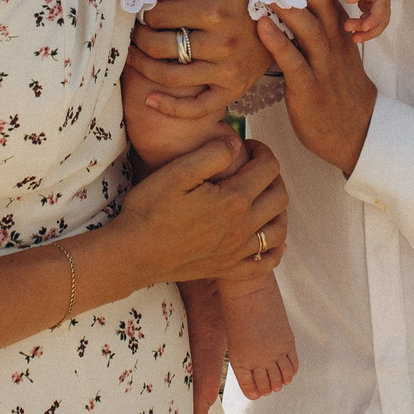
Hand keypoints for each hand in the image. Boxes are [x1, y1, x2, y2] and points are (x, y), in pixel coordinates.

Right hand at [111, 134, 288, 286]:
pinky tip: (266, 239)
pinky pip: (264, 264)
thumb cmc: (149, 210)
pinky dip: (273, 251)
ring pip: (279, 231)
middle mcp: (242, 228)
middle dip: (273, 176)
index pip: (268, 169)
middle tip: (254, 167)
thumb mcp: (177, 172)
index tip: (248, 146)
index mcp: (233, 200)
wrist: (133, 254)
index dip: (262, 150)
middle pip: (279, 197)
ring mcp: (237, 252)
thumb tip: (235, 143)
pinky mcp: (227, 269)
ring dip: (278, 210)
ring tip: (262, 197)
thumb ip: (212, 154)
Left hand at [128, 0, 275, 126]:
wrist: (292, 14)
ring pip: (171, 77)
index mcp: (216, 11)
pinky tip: (150, 100)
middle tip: (134, 35)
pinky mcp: (233, 89)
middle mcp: (221, 44)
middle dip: (139, 41)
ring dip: (144, 68)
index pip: (161, 17)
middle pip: (161, 47)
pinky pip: (198, 107)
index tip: (145, 14)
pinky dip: (171, 108)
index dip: (146, 15)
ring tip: (134, 58)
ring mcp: (227, 71)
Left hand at [258, 0, 378, 174]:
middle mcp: (334, 43)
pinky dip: (278, 42)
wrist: (357, 133)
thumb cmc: (336, 92)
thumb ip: (312, 32)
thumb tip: (284, 7)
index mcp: (338, 33)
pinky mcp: (310, 89)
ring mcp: (324, 66)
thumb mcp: (331, 55)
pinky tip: (261, 26)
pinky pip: (295, 61)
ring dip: (283, 3)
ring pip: (308, 25)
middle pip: (318, 0)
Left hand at [320, 0, 391, 41]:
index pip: (382, 8)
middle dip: (370, 29)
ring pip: (377, 19)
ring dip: (366, 29)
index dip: (374, 21)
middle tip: (354, 37)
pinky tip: (352, 28)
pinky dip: (363, 24)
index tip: (361, 28)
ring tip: (351, 35)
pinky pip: (369, 15)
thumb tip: (352, 0)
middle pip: (383, 17)